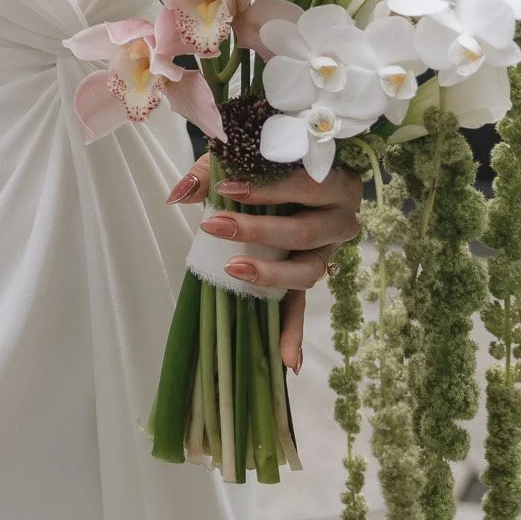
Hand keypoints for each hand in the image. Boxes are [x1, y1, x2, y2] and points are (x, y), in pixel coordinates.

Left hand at [168, 157, 361, 374]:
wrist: (303, 172)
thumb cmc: (277, 162)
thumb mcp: (247, 157)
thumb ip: (213, 169)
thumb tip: (179, 194)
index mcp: (334, 183)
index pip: (306, 186)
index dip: (269, 189)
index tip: (227, 189)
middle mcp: (341, 219)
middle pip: (304, 232)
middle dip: (257, 232)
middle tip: (215, 226)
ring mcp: (329, 253)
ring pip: (307, 272)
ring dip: (270, 275)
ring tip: (235, 271)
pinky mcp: (311, 275)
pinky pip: (303, 306)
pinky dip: (295, 334)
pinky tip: (288, 362)